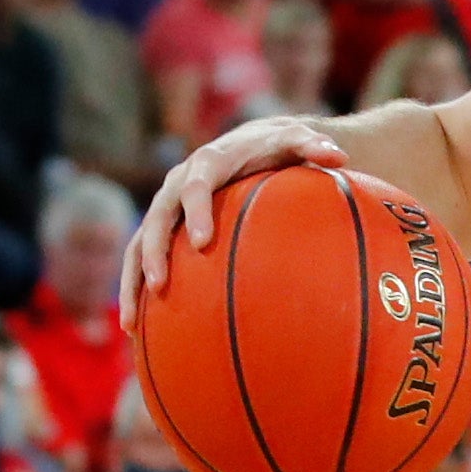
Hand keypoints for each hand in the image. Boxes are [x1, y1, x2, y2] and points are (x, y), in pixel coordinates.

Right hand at [126, 114, 348, 317]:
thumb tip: (339, 155)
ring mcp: (165, 207)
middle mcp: (177, 184)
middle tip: (161, 285)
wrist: (250, 142)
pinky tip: (135, 330)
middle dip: (155, 252)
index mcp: (207, 164)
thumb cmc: (277, 147)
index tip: (203, 242)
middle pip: (157, 218)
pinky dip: (135, 290)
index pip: (197, 187)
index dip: (197, 212)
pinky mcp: (163, 228)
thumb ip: (315, 146)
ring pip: (138, 244)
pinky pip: (141, 259)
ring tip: (130, 322)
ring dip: (132, 281)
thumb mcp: (296, 141)